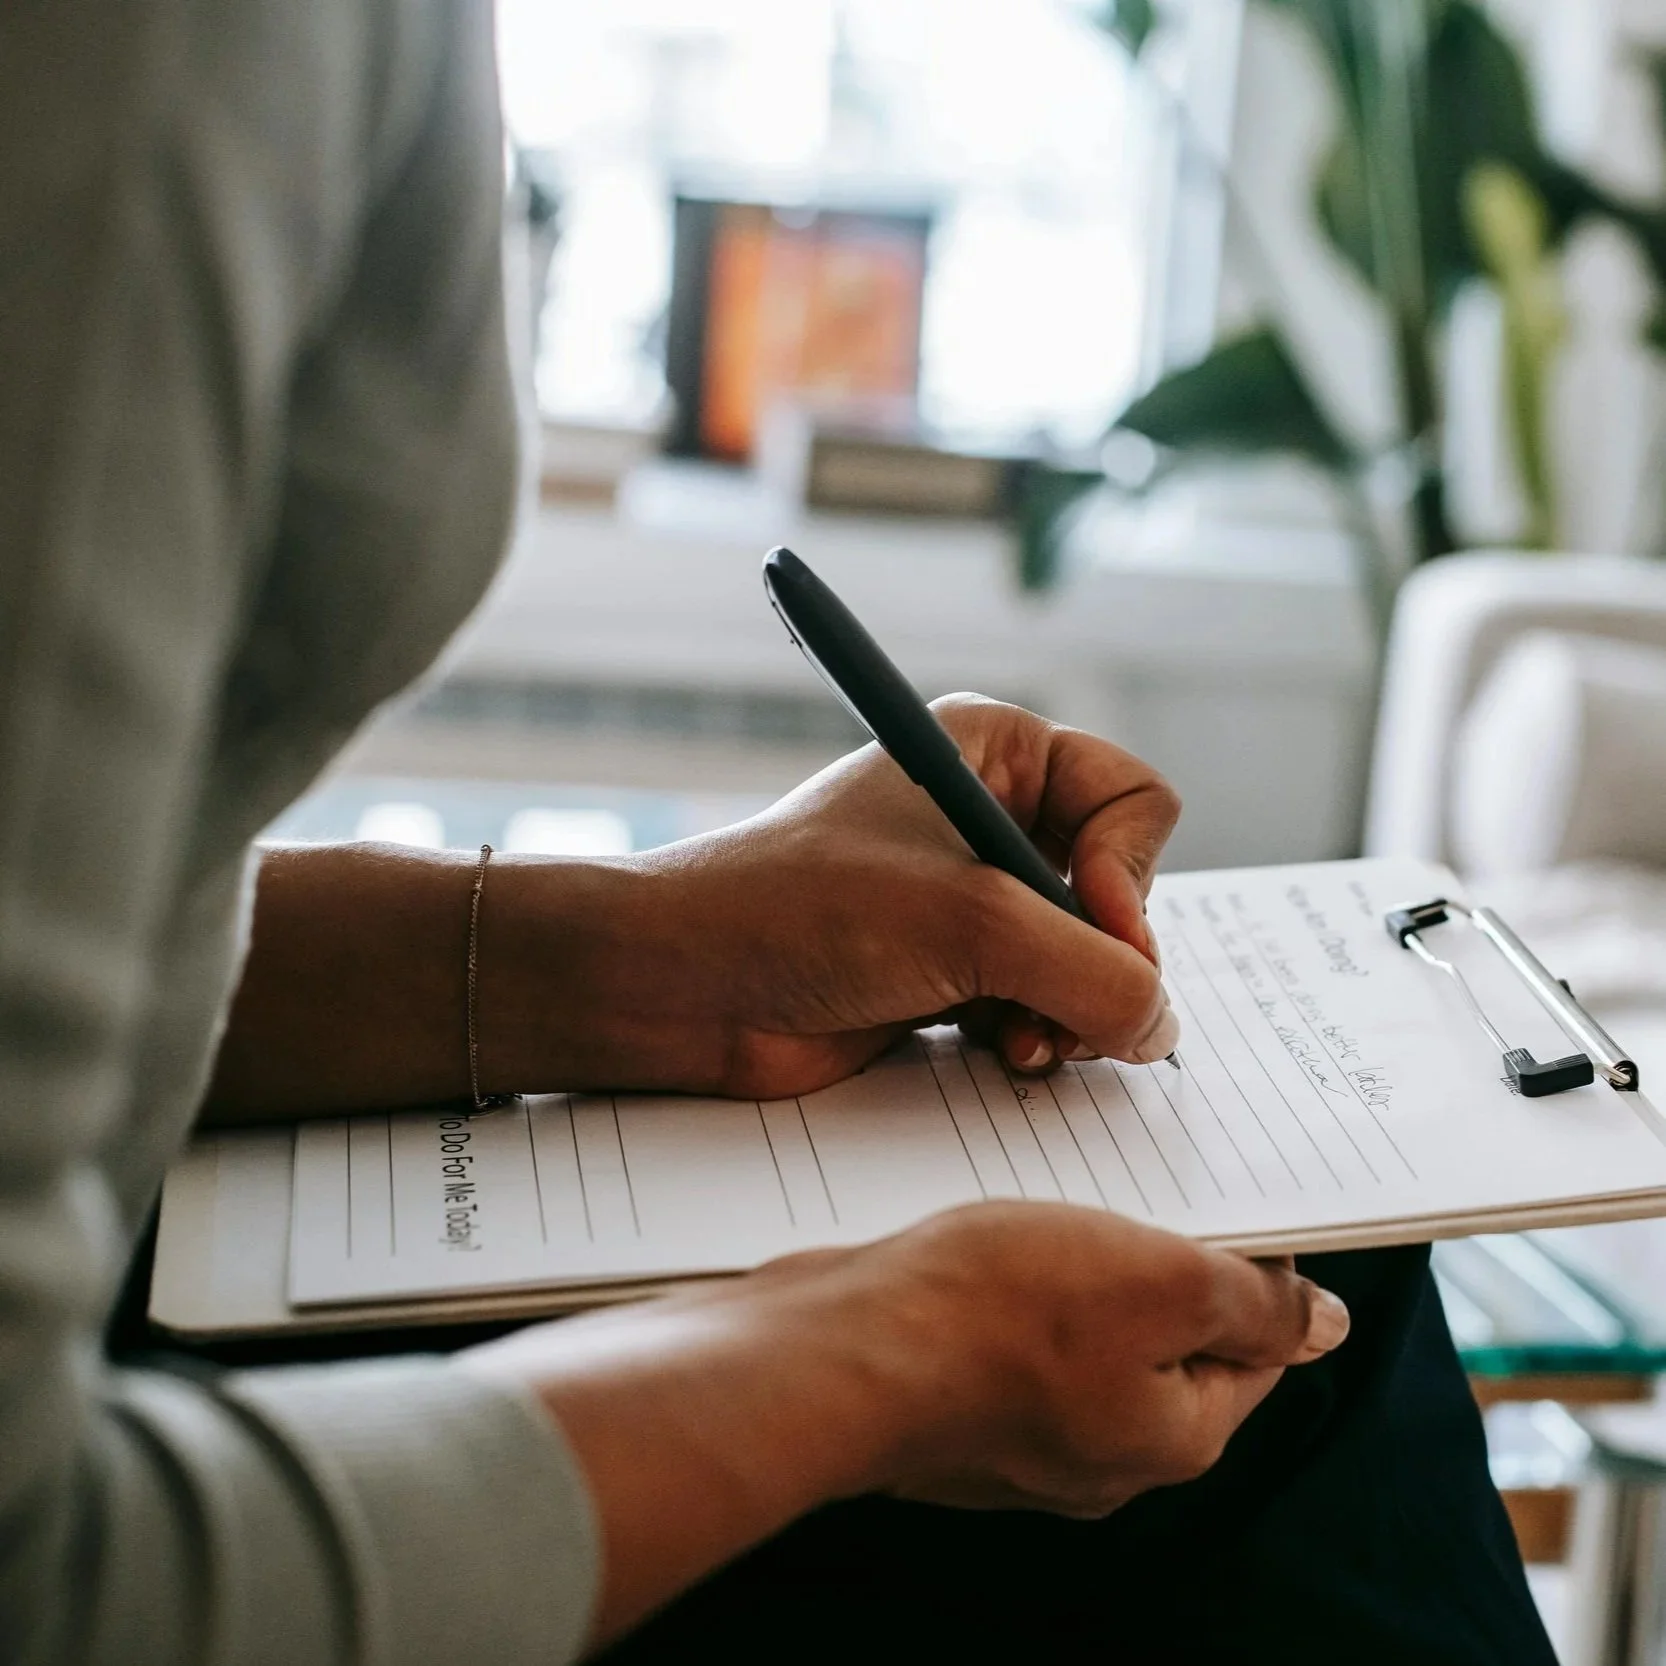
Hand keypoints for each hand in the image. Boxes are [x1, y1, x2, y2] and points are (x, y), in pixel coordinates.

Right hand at [462, 1200, 1348, 1646]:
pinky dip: (1011, 1291)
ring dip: (1079, 1270)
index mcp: (1172, 1436)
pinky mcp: (956, 1410)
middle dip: (1157, 1264)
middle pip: (1167, 1342)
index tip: (1227, 1205)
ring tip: (1049, 1207)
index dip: (1255, 1269)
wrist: (834, 1351)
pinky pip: (1012, 1341)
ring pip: (1084, 1336)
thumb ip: (1255, 1304)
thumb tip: (1326, 1324)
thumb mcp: (1159, 1280)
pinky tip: (983, 1247)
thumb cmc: (992, 1314)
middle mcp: (1103, 1456)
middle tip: (1129, 1190)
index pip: (1257, 1349)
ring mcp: (1021, 1441)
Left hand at [480, 695, 1181, 1099]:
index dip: (1131, 875)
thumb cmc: (802, 910)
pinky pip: (1042, 1005)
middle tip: (1061, 1006)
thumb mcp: (970, 923)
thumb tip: (1161, 1028)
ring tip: (1024, 1042)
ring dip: (1069, 1011)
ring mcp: (972, 900)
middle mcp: (992, 816)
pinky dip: (1037, 1036)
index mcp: (996, 751)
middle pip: (1120, 892)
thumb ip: (1094, 972)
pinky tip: (1001, 1055)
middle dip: (1101, 960)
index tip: (1097, 928)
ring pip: (1087, 960)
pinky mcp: (951, 971)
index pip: (1134, 801)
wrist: (683, 985)